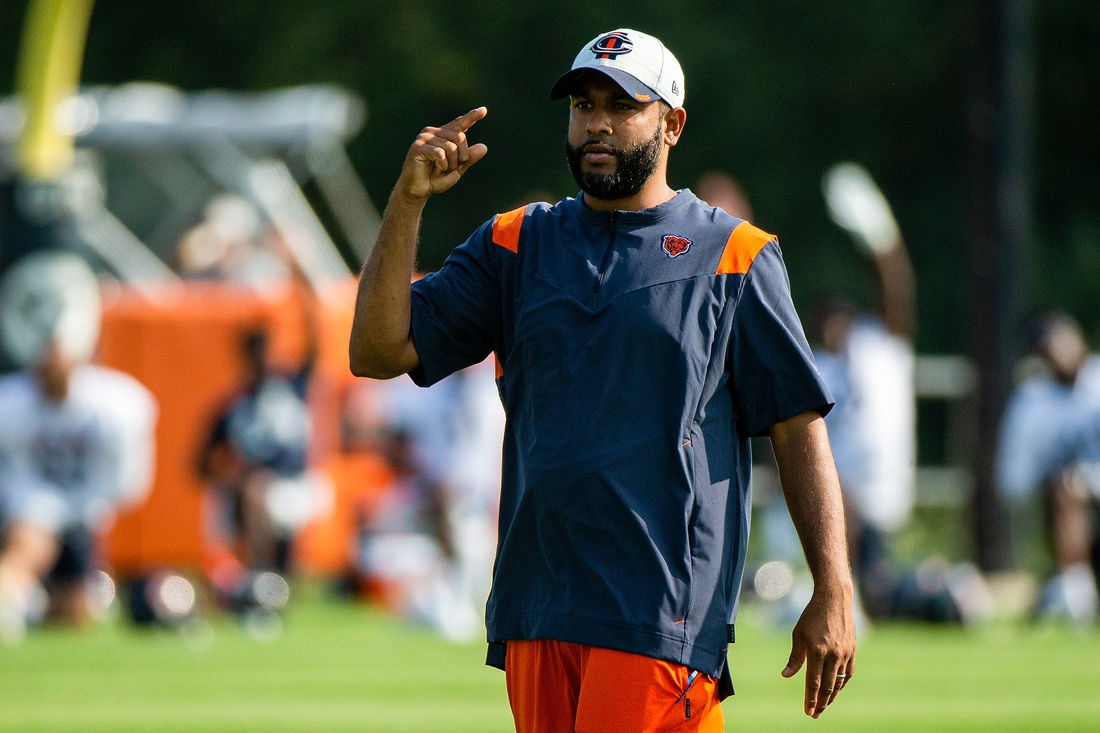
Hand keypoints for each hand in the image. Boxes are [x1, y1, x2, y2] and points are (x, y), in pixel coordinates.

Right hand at [397, 107, 488, 200]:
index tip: (484, 110)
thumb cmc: (436, 178)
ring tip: (441, 169)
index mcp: (444, 135)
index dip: (472, 116)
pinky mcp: (418, 146)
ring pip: (451, 147)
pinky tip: (436, 169)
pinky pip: (440, 153)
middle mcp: (434, 132)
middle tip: (451, 168)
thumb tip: (484, 147)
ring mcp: (425, 137)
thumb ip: (469, 158)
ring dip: (450, 164)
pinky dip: (442, 165)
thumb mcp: (457, 169)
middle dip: (461, 157)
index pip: (460, 123)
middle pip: (460, 137)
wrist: (418, 190)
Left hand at [781, 586, 855, 717]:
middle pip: (827, 686)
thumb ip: (795, 658)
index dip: (810, 699)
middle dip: (821, 703)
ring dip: (831, 696)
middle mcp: (834, 654)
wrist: (834, 598)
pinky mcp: (853, 650)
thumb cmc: (812, 615)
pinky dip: (842, 683)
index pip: (813, 682)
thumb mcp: (798, 634)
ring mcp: (845, 653)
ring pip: (839, 682)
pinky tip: (835, 689)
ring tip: (823, 705)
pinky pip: (848, 673)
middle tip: (815, 715)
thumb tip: (786, 676)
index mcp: (817, 651)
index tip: (807, 711)